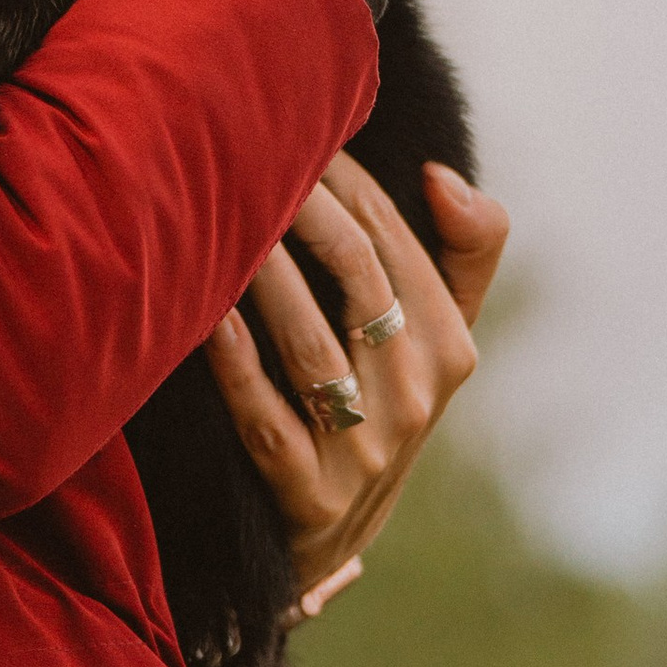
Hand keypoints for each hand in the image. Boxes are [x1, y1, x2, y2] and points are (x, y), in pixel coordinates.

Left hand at [203, 153, 509, 608]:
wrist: (329, 532)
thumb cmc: (375, 400)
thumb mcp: (435, 337)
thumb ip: (464, 250)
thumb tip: (440, 174)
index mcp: (452, 347)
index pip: (392, 237)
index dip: (340, 178)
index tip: (287, 134)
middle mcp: (417, 398)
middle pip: (355, 277)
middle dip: (299, 207)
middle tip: (241, 154)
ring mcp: (364, 454)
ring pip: (308, 343)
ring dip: (260, 272)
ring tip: (215, 216)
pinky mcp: (309, 500)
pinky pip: (263, 420)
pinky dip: (232, 364)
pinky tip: (202, 315)